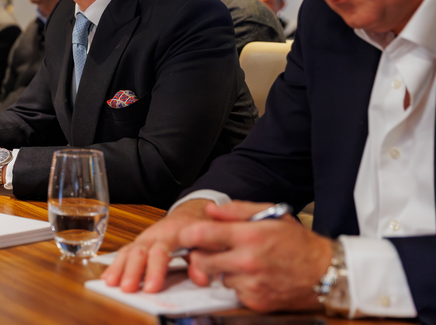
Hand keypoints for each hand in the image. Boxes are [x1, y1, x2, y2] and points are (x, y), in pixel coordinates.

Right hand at [102, 199, 211, 292]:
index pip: (161, 251)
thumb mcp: (209, 243)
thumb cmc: (198, 230)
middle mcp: (155, 234)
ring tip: (111, 283)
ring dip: (119, 268)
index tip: (151, 288)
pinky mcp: (138, 244)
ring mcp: (144, 239)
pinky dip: (115, 265)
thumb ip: (204, 260)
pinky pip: (124, 253)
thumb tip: (200, 278)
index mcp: (173, 233)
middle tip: (127, 288)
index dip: (155, 270)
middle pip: (140, 251)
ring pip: (128, 251)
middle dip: (132, 271)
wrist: (189, 215)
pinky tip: (108, 277)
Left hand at [179, 201, 331, 311]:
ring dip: (223, 270)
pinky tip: (254, 276)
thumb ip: (237, 210)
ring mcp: (252, 284)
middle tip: (211, 250)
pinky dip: (238, 284)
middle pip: (201, 261)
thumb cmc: (298, 242)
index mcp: (250, 236)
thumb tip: (210, 210)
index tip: (184, 234)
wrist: (327, 273)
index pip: (202, 234)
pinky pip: (234, 292)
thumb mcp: (271, 215)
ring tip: (243, 262)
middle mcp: (248, 262)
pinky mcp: (256, 301)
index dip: (188, 234)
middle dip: (201, 255)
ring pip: (218, 277)